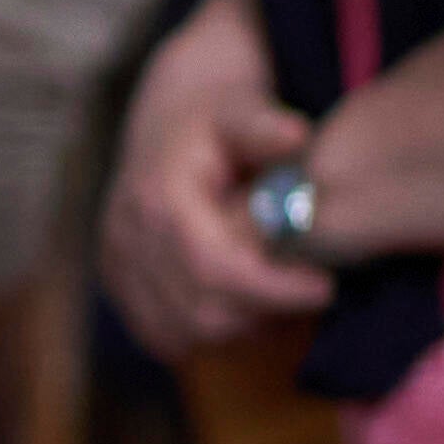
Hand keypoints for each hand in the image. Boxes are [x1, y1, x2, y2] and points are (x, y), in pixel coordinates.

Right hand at [97, 0, 322, 360]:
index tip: (325, 286)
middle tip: (312, 293)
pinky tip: (245, 307)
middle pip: (200, 312)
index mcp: (160, 199)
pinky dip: (209, 334)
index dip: (272, 288)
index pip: (214, 268)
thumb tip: (295, 135)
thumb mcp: (243, 108)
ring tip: (282, 296)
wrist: (167, 120)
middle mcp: (129, 238)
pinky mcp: (120, 284)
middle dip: (264, 313)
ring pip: (185, 333)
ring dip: (241, 327)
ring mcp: (119, 266)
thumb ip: (265, 126)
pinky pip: (165, 335)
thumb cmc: (217, 115)